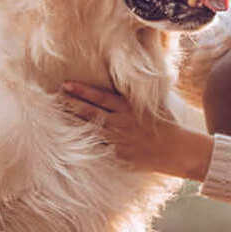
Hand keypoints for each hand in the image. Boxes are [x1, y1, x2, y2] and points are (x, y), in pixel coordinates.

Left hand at [60, 82, 212, 180]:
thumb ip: (137, 94)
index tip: (66, 84)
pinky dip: (83, 145)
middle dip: (70, 104)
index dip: (81, 90)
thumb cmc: (166, 124)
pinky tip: (69, 142)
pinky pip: (98, 149)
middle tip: (54, 97)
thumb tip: (131, 76)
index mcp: (128, 108)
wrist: (177, 150)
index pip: (99, 96)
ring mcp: (118, 140)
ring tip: (56, 116)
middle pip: (89, 112)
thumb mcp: (153, 104)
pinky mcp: (118, 155)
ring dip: (73, 123)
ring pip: (89, 130)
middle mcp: (120, 123)